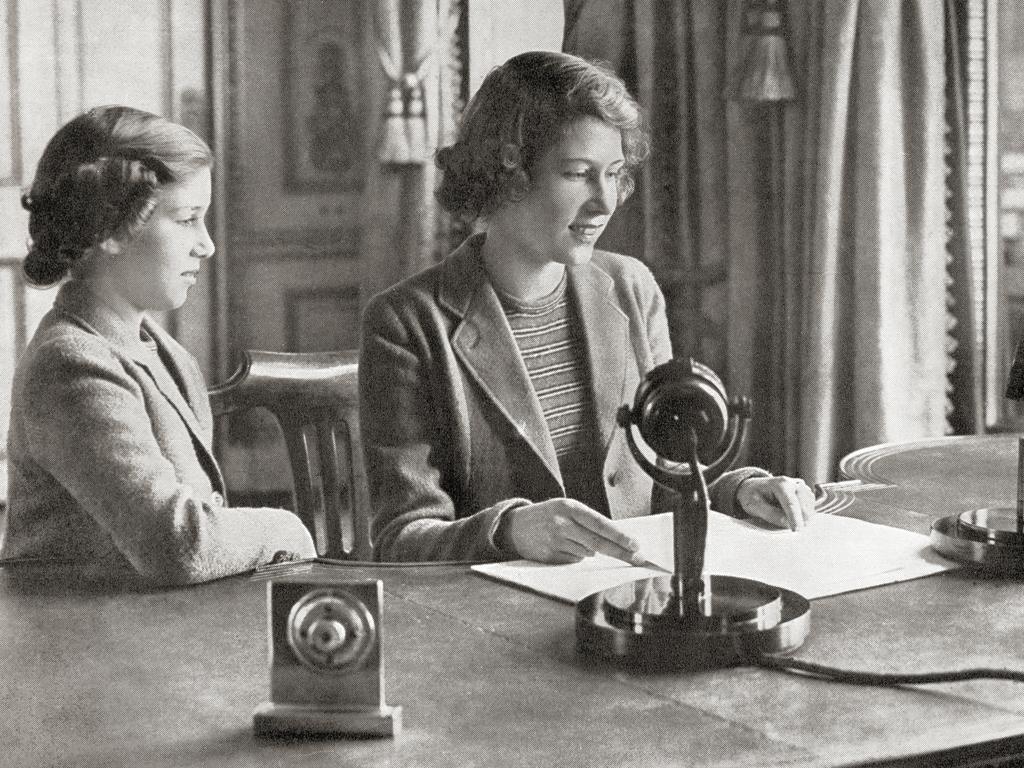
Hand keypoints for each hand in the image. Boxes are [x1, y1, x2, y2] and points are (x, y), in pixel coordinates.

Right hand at [501, 498, 647, 564]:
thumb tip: (618, 538)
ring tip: (574, 540)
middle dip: (620, 552)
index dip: (619, 536)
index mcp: (569, 507)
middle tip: (637, 559)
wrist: (515, 527)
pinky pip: (574, 561)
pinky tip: (564, 548)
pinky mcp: (550, 557)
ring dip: (590, 551)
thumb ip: (588, 521)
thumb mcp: (566, 509)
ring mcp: (555, 541)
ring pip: (587, 553)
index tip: (636, 544)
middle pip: (598, 543)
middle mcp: (561, 523)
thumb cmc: (548, 516)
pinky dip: (576, 557)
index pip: (600, 524)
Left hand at [735, 475, 815, 530]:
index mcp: (780, 484)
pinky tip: (793, 517)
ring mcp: (801, 487)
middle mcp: (793, 483)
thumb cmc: (752, 496)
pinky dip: (804, 516)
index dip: (795, 519)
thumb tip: (787, 523)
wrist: (753, 487)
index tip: (797, 531)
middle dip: (799, 520)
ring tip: (787, 520)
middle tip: (790, 529)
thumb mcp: (754, 506)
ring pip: (809, 508)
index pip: (791, 504)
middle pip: (804, 506)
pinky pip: (810, 508)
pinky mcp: (804, 493)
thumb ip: (771, 514)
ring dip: (802, 518)